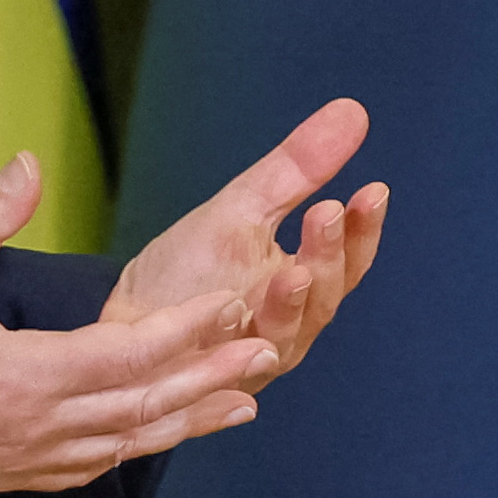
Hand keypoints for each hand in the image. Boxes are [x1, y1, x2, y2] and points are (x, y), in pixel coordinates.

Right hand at [0, 155, 281, 497]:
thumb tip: (28, 164)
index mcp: (21, 377)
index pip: (127, 352)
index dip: (186, 328)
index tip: (231, 303)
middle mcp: (37, 429)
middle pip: (144, 404)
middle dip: (209, 376)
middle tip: (266, 351)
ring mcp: (29, 460)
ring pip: (129, 442)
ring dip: (188, 419)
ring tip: (244, 400)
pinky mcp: (17, 476)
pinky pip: (96, 464)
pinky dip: (141, 447)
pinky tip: (163, 433)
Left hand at [104, 95, 389, 391]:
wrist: (125, 327)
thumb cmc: (186, 271)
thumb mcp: (241, 208)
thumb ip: (297, 169)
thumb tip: (353, 110)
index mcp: (302, 286)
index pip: (347, 258)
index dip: (362, 227)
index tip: (372, 190)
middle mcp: (289, 329)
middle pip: (324, 298)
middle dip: (326, 257)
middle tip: (326, 215)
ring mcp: (253, 362)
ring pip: (285, 337)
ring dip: (290, 306)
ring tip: (291, 273)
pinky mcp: (213, 387)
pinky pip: (232, 373)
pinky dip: (239, 352)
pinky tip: (238, 326)